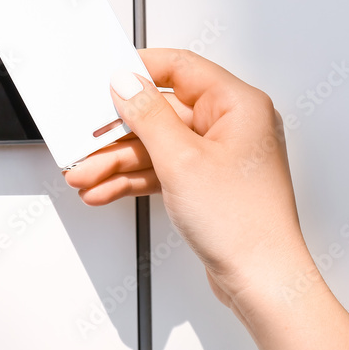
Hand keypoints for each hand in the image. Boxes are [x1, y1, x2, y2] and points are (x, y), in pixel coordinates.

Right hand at [64, 48, 313, 307]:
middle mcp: (232, 126)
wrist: (261, 281)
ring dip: (118, 162)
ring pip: (157, 146)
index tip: (107, 78)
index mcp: (238, 105)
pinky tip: (106, 189)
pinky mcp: (207, 184)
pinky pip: (163, 170)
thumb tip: (127, 84)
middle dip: (118, 133)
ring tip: (87, 175)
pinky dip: (135, 179)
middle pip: (161, 113)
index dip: (139, 70)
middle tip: (87, 140)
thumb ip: (148, 116)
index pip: (180, 68)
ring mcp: (219, 157)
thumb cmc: (245, 225)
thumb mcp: (182, 160)